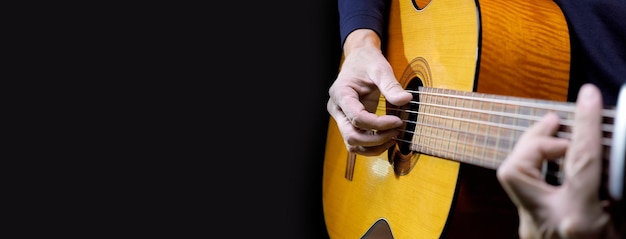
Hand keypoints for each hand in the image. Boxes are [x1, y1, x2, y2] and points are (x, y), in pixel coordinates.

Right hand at [327, 29, 412, 155]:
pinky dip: (372, 145)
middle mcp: (337, 109)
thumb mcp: (380, 69)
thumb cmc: (367, 61)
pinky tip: (387, 137)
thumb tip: (406, 100)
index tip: (398, 121)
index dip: (379, 124)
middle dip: (376, 140)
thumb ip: (391, 85)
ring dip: (373, 147)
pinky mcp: (349, 122)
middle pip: (351, 136)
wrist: (359, 58)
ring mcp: (341, 118)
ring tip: (393, 137)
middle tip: (396, 131)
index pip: (358, 118)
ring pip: (352, 144)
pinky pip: (357, 141)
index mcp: (340, 94)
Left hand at [497, 84, 619, 237]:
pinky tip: (560, 169)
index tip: (589, 96)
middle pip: (516, 168)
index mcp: (579, 220)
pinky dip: (542, 172)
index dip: (584, 123)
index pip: (579, 160)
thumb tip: (609, 155)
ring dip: (533, 152)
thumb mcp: (625, 223)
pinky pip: (526, 189)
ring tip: (560, 142)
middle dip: (534, 139)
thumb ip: (618, 191)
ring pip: (512, 176)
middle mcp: (545, 221)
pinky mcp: (527, 227)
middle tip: (559, 125)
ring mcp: (531, 225)